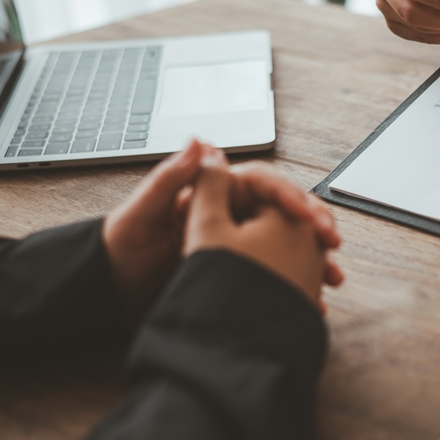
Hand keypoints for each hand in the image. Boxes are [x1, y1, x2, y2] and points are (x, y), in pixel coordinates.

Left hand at [103, 142, 343, 323]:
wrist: (108, 292)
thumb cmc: (118, 249)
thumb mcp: (140, 215)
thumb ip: (170, 179)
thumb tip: (200, 141)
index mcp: (210, 193)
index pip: (261, 184)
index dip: (288, 196)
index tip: (305, 214)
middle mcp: (226, 212)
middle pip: (282, 211)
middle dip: (311, 224)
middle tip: (330, 241)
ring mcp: (233, 241)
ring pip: (286, 241)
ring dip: (312, 256)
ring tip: (332, 274)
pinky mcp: (235, 269)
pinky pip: (275, 271)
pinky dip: (296, 282)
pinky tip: (312, 298)